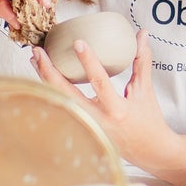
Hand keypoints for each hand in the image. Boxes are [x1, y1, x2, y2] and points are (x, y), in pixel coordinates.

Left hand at [32, 28, 176, 170]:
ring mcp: (87, 126)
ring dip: (45, 79)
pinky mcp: (81, 129)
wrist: (150, 151)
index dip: (88, 61)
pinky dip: (51, 90)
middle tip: (39, 50)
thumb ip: (142, 60)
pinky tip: (43, 77)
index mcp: (117, 109)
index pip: (100, 82)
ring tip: (35, 59)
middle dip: (49, 71)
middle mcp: (98, 120)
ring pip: (59, 101)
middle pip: (66, 94)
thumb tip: (142, 34)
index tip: (77, 42)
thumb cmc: (148, 121)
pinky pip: (62, 107)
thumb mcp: (145, 90)